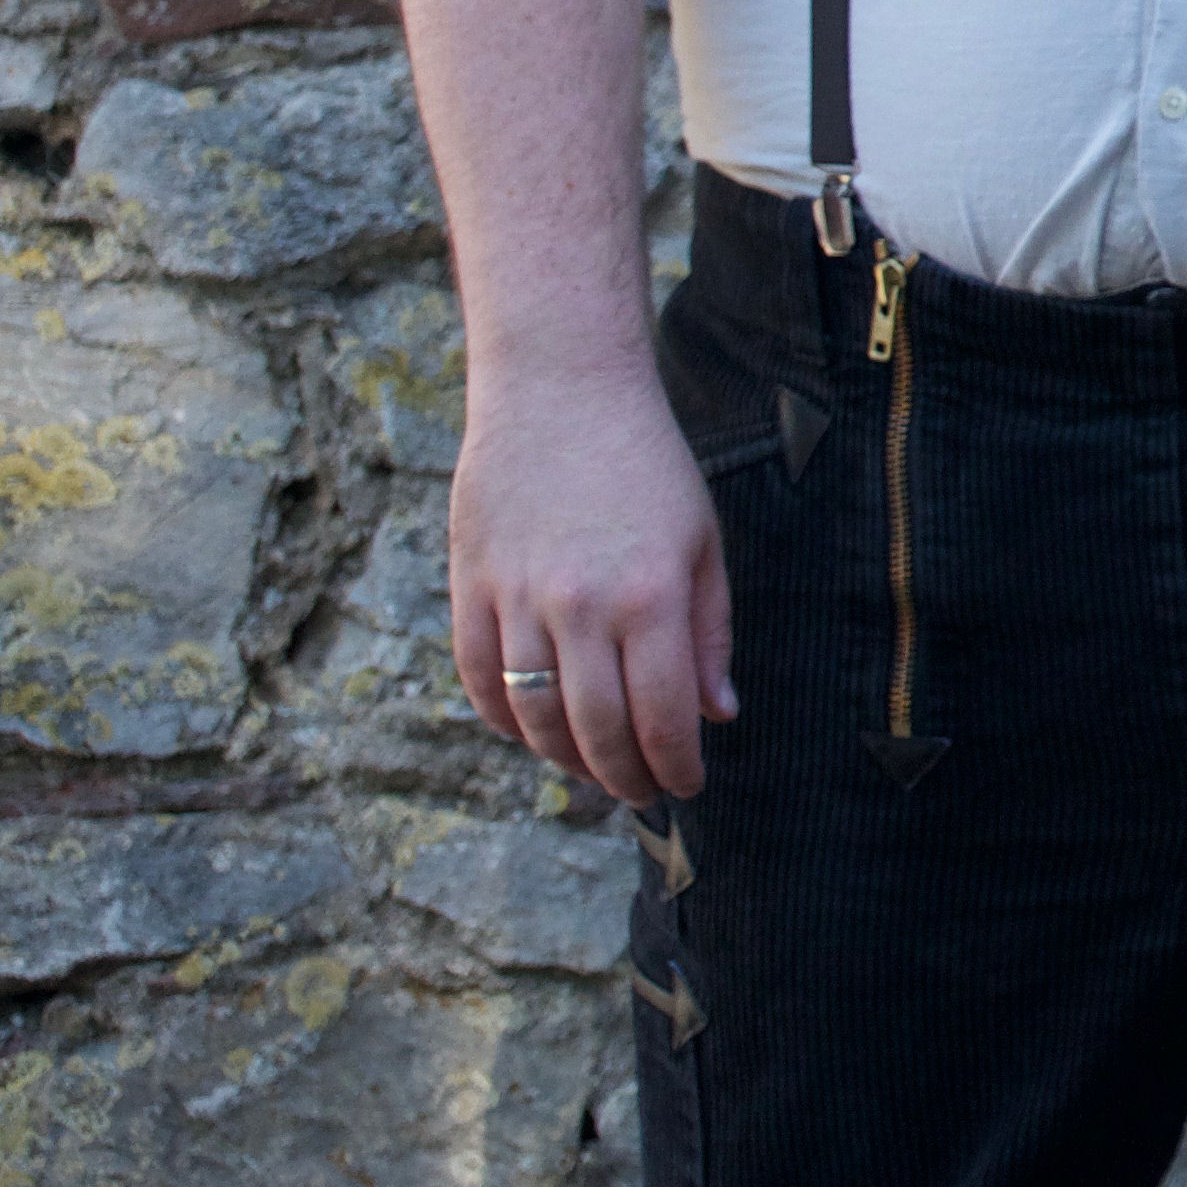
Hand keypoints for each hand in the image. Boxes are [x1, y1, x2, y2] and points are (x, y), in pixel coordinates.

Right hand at [447, 359, 733, 805]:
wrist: (561, 392)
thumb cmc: (648, 467)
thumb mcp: (702, 544)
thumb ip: (708, 634)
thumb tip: (717, 716)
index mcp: (651, 597)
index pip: (663, 718)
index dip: (675, 767)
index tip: (685, 786)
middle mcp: (581, 607)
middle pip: (597, 732)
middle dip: (624, 778)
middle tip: (641, 794)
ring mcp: (517, 599)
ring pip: (534, 717)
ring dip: (564, 759)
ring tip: (593, 770)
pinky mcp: (470, 587)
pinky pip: (479, 680)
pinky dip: (503, 720)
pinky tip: (532, 732)